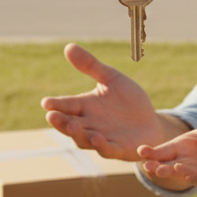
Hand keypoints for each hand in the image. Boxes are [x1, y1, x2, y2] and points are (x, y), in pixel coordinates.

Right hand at [41, 44, 180, 161]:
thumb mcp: (111, 79)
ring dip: (78, 134)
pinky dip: (102, 146)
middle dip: (61, 122)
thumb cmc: (128, 101)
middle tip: (51, 116)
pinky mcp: (119, 150)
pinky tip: (98, 139)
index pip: (66, 105)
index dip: (56, 105)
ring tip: (74, 126)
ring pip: (85, 140)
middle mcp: (89, 125)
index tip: (46, 102)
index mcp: (85, 107)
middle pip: (70, 125)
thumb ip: (91, 66)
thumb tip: (68, 46)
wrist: (151, 122)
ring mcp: (102, 139)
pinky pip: (108, 150)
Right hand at [136, 116, 196, 185]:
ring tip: (165, 169)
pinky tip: (188, 175)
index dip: (152, 151)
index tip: (141, 151)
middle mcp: (189, 158)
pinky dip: (196, 179)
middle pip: (169, 164)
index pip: (165, 149)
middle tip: (148, 166)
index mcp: (184, 143)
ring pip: (184, 174)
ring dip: (174, 173)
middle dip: (158, 166)